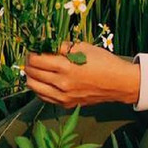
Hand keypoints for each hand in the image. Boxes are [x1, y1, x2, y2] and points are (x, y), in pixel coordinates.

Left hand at [21, 42, 141, 107]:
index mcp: (66, 66)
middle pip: (32, 73)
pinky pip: (43, 97)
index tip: (33, 47)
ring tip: (34, 68)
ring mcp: (63, 96)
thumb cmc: (103, 61)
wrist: (118, 83)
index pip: (36, 60)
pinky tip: (42, 80)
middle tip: (31, 56)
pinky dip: (38, 87)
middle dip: (28, 63)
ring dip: (30, 76)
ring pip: (33, 87)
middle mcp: (61, 84)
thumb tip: (45, 44)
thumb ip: (62, 47)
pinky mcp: (66, 104)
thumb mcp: (83, 48)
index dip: (31, 52)